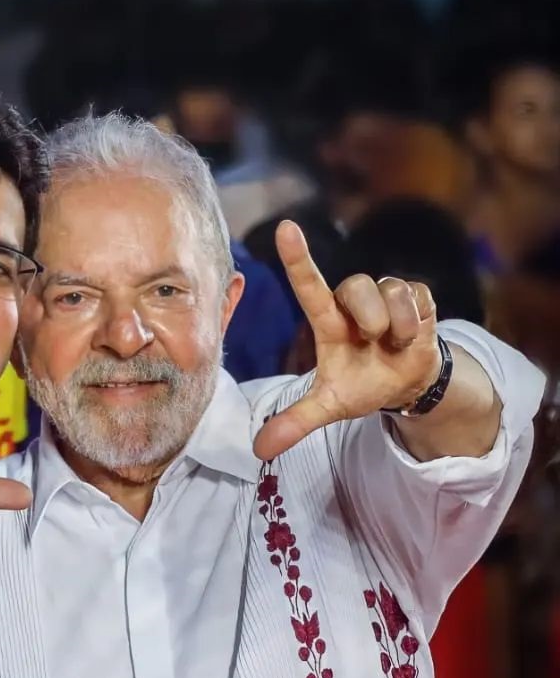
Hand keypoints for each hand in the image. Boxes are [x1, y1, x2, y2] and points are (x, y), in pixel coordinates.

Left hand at [253, 221, 441, 460]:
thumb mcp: (329, 406)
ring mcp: (384, 294)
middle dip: (369, 318)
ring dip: (397, 326)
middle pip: (356, 286)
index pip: (309, 285)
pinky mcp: (415, 293)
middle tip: (374, 341)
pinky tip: (411, 335)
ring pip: (390, 291)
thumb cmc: (361, 386)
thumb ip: (296, 422)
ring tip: (393, 344)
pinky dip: (417, 324)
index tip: (284, 228)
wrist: (407, 386)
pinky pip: (418, 297)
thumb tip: (259, 450)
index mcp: (328, 321)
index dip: (297, 257)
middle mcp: (352, 302)